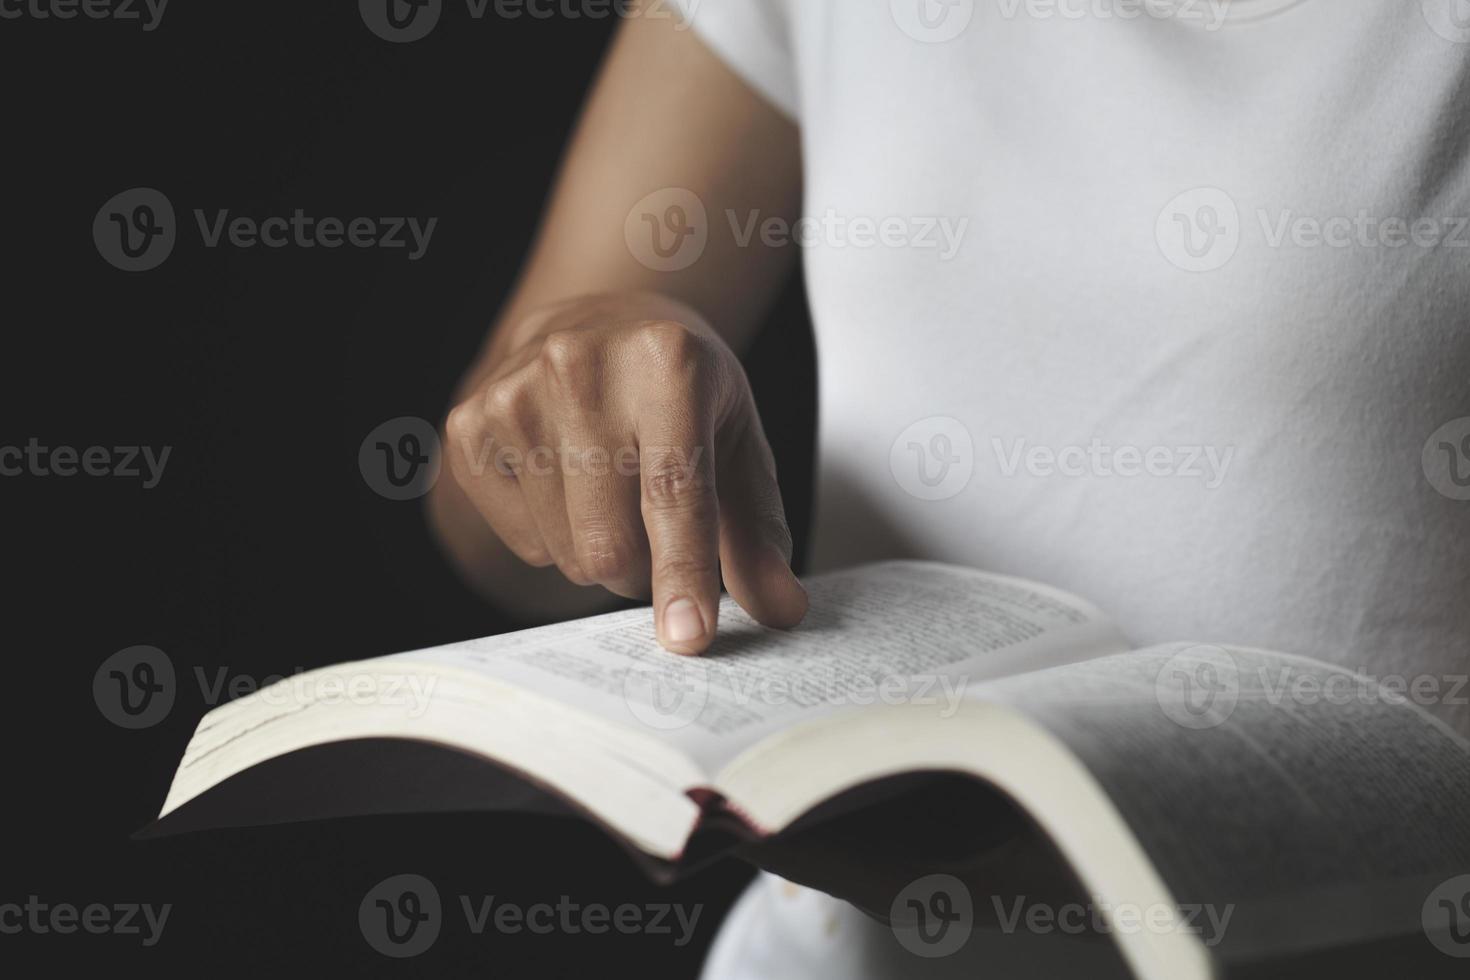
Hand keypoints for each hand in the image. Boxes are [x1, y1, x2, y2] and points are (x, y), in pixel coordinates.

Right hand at [444, 293, 807, 653]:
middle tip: (660, 532)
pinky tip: (566, 481)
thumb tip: (781, 610)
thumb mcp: (737, 443)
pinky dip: (556, 537)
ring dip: (601, 553)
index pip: (674, 491)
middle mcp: (581, 367)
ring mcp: (514, 394)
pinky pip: (523, 543)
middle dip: (645, 571)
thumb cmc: (679, 391)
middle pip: (609, 544)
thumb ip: (758, 533)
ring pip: (565, 554)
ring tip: (613, 492)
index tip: (688, 637)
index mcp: (667, 361)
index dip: (683, 572)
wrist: (599, 320)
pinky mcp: (469, 425)